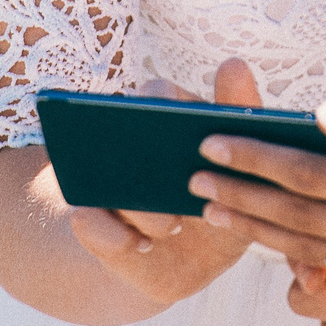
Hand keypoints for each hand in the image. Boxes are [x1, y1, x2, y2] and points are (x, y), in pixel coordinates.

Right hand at [65, 59, 260, 307]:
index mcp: (163, 119)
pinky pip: (86, 221)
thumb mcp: (239, 164)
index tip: (178, 117)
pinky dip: (116, 237)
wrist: (190, 261)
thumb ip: (238, 115)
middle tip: (177, 178)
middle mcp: (126, 143)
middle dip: (146, 156)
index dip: (162, 101)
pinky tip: (143, 245)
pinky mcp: (89, 221)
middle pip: (121, 132)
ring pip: (106, 180)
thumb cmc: (219, 198)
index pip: (156, 92)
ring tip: (170, 225)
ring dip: (140, 206)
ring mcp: (103, 181)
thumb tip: (233, 63)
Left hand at [189, 82, 325, 302]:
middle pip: (298, 220)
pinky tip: (264, 232)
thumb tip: (317, 121)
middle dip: (241, 200)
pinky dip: (297, 251)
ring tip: (216, 210)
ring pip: (312, 251)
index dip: (254, 159)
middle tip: (195, 183)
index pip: (305, 176)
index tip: (210, 144)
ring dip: (259, 232)